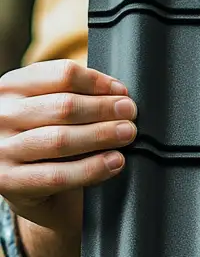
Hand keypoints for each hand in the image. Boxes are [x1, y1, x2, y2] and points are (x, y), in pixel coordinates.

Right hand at [0, 59, 136, 256]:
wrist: (19, 179)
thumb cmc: (41, 133)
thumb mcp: (45, 105)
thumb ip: (73, 93)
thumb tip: (118, 92)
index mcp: (11, 87)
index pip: (59, 75)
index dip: (97, 81)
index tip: (121, 91)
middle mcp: (0, 115)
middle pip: (63, 107)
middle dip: (104, 109)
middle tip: (130, 112)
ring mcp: (1, 149)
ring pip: (60, 140)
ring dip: (102, 136)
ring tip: (127, 133)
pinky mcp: (9, 181)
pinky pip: (58, 175)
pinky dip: (92, 168)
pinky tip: (114, 161)